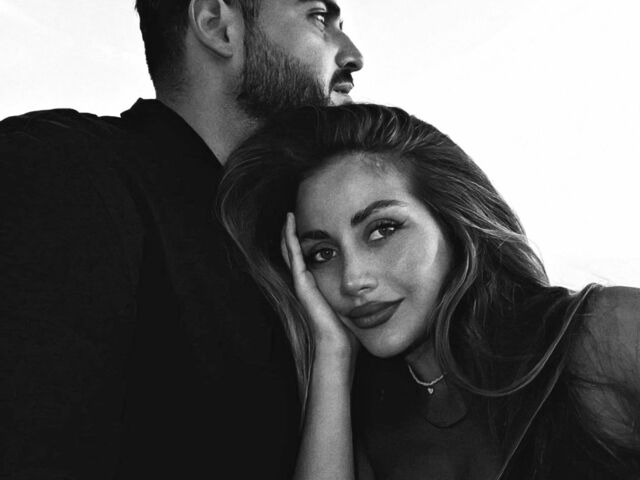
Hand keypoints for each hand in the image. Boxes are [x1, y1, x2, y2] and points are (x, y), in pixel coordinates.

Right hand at [281, 213, 357, 357]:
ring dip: (288, 233)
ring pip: (291, 253)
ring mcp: (302, 284)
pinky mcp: (302, 285)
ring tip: (288, 215)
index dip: (309, 243)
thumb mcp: (355, 306)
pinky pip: (294, 256)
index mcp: (318, 288)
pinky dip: (290, 239)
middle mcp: (307, 284)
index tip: (314, 225)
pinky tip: (290, 224)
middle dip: (294, 235)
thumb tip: (379, 285)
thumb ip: (360, 294)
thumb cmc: (349, 332)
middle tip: (294, 215)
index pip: (309, 260)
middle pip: (296, 254)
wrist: (338, 348)